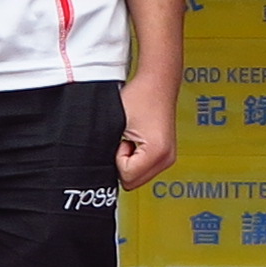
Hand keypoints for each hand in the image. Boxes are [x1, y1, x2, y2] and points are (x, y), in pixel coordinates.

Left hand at [116, 72, 178, 187]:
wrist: (157, 83)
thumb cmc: (139, 96)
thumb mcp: (114, 123)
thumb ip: (105, 148)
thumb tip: (97, 166)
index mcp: (157, 153)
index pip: (127, 177)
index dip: (117, 158)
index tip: (123, 140)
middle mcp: (166, 159)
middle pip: (133, 182)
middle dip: (123, 164)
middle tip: (126, 141)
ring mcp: (168, 158)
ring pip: (138, 177)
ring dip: (130, 162)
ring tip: (132, 139)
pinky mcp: (166, 155)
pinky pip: (144, 169)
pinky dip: (137, 159)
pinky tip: (137, 141)